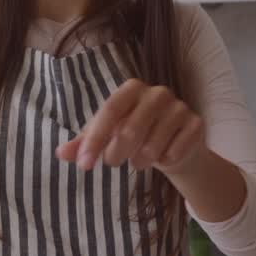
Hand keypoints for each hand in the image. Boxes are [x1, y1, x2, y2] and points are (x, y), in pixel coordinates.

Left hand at [56, 79, 204, 173]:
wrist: (175, 146)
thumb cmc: (135, 136)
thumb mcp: (106, 138)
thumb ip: (84, 144)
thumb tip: (60, 153)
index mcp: (132, 89)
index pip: (109, 111)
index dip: (94, 139)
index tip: (83, 165)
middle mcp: (157, 93)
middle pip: (129, 129)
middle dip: (115, 154)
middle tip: (112, 162)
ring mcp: (179, 107)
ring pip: (152, 146)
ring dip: (140, 161)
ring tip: (139, 160)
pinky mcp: (196, 124)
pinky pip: (174, 152)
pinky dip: (164, 161)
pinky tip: (164, 157)